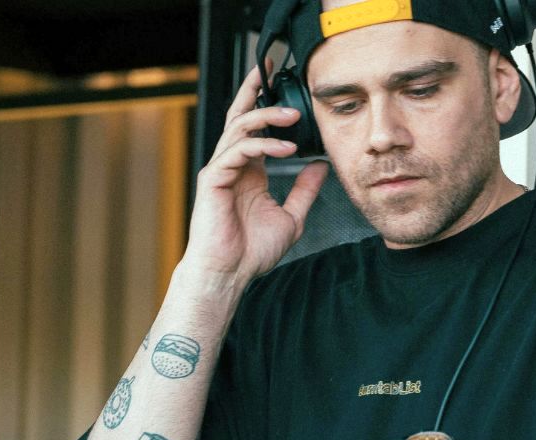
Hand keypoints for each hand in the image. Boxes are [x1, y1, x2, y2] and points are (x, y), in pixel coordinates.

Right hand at [184, 61, 329, 285]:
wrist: (229, 274)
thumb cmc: (251, 252)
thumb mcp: (292, 217)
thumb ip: (305, 191)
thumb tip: (321, 167)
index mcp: (248, 170)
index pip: (255, 127)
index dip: (264, 101)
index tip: (281, 81)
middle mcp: (232, 165)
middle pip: (240, 115)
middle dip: (254, 89)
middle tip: (272, 69)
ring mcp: (220, 169)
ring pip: (239, 128)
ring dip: (266, 117)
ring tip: (292, 115)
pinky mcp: (213, 179)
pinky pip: (237, 151)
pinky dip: (261, 145)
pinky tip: (286, 148)